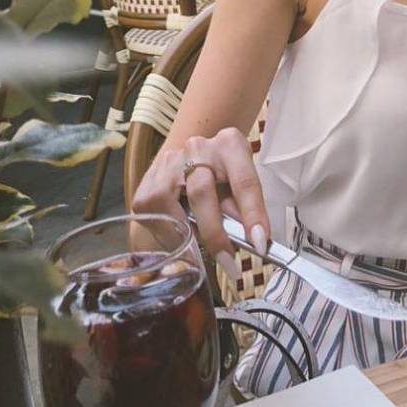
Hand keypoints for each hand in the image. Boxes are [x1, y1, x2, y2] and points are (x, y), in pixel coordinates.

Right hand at [131, 128, 270, 278]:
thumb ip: (242, 207)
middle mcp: (197, 148)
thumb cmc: (225, 174)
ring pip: (172, 206)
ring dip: (187, 236)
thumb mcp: (240, 184)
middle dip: (215, 232)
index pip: (243, 181)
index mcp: (229, 145)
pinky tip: (181, 240)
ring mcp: (169, 162)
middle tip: (228, 261)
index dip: (252, 214)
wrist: (196, 155)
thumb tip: (249, 238)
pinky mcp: (148, 182)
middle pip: (201, 192)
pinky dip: (169, 235)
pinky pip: (153, 216)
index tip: (259, 243)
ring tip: (200, 254)